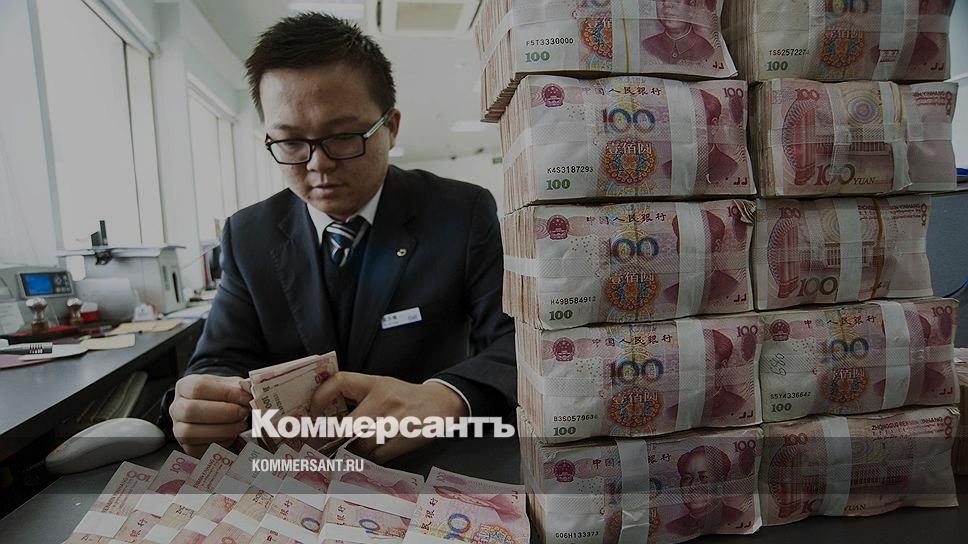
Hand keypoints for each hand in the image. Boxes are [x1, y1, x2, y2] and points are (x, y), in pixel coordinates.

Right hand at [170, 374, 252, 456]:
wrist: (215, 410)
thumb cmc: (222, 396)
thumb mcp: (230, 385)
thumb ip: (239, 386)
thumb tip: (249, 389)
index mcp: (185, 386)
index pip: (198, 388)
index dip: (224, 393)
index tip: (245, 398)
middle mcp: (176, 408)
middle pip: (191, 411)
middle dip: (223, 413)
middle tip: (243, 412)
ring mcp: (178, 429)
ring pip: (191, 432)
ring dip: (222, 430)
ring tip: (240, 425)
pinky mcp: (187, 448)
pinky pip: (199, 449)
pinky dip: (220, 443)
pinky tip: (232, 436)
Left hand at [310, 372, 467, 462]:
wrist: (441, 404)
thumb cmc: (405, 397)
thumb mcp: (382, 386)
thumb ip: (357, 395)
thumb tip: (326, 415)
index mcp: (376, 384)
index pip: (340, 382)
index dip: (320, 396)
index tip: (312, 413)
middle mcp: (383, 401)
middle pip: (347, 426)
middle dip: (332, 438)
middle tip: (319, 445)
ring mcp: (394, 422)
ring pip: (360, 445)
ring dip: (351, 453)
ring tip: (344, 454)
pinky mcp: (403, 441)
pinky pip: (376, 457)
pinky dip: (369, 459)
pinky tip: (367, 457)